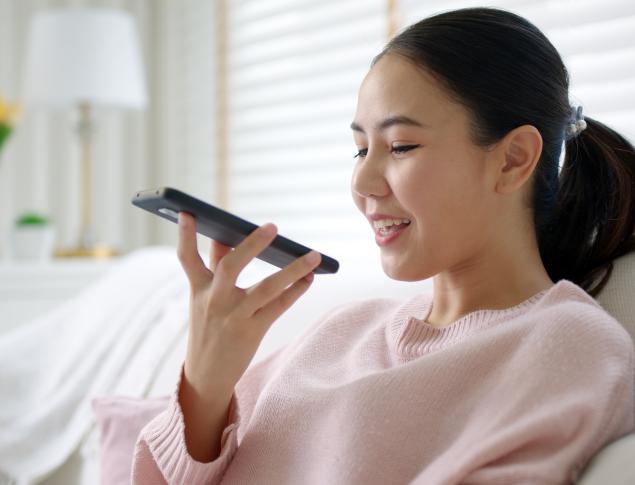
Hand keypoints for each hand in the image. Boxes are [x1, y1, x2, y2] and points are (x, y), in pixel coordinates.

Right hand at [176, 212, 320, 404]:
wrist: (206, 375)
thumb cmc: (209, 328)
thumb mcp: (205, 299)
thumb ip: (215, 268)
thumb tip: (224, 237)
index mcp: (198, 289)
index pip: (187, 258)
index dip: (185, 234)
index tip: (187, 211)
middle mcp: (214, 301)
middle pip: (230, 266)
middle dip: (252, 245)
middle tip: (272, 226)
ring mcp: (233, 317)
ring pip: (266, 288)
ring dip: (293, 269)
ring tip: (313, 255)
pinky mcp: (252, 331)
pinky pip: (279, 306)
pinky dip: (296, 290)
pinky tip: (309, 278)